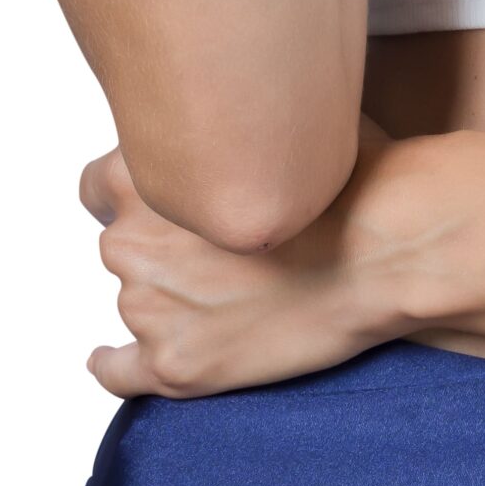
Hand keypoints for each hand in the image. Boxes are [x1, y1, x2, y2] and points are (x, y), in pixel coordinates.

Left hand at [81, 115, 433, 401]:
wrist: (388, 248)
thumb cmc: (346, 176)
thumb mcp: (277, 121)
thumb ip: (224, 128)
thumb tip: (228, 113)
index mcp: (142, 173)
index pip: (97, 186)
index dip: (135, 194)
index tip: (166, 203)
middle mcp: (130, 242)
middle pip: (121, 246)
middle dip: (161, 247)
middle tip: (217, 249)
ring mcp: (149, 309)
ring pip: (135, 301)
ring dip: (167, 298)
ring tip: (230, 294)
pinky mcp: (175, 367)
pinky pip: (116, 372)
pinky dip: (116, 364)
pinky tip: (119, 359)